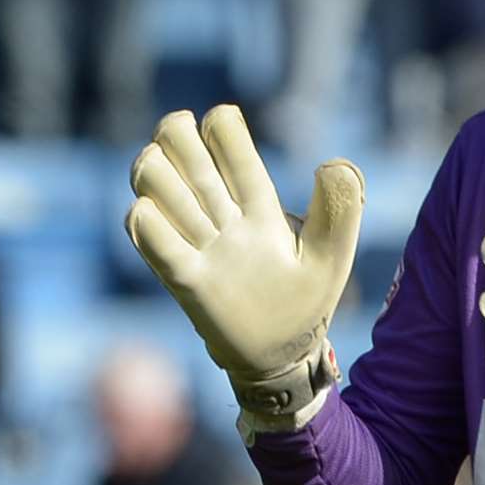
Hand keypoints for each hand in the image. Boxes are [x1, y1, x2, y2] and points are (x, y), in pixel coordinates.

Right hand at [126, 106, 363, 430]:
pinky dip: (145, 221)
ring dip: (157, 174)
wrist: (282, 357)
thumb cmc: (307, 301)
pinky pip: (149, 236)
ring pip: (154, 182)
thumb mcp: (332, 254)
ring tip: (178, 193)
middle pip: (179, 147)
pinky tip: (152, 218)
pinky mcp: (183, 279)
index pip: (227, 141)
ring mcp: (198, 244)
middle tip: (191, 153)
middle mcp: (221, 215)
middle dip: (176, 135)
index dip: (221, 127)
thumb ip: (339, 209)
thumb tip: (334, 162)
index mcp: (257, 201)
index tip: (224, 128)